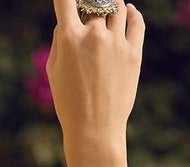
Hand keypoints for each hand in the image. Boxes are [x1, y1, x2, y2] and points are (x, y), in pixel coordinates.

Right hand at [46, 0, 144, 150]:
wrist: (95, 130)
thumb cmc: (69, 103)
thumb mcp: (53, 71)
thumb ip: (60, 39)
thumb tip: (69, 19)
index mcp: (70, 38)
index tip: (69, 0)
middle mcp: (94, 35)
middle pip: (94, 2)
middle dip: (90, 5)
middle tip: (90, 11)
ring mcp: (116, 42)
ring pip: (116, 6)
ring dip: (111, 5)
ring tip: (108, 9)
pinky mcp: (134, 53)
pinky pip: (136, 21)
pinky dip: (132, 13)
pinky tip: (127, 12)